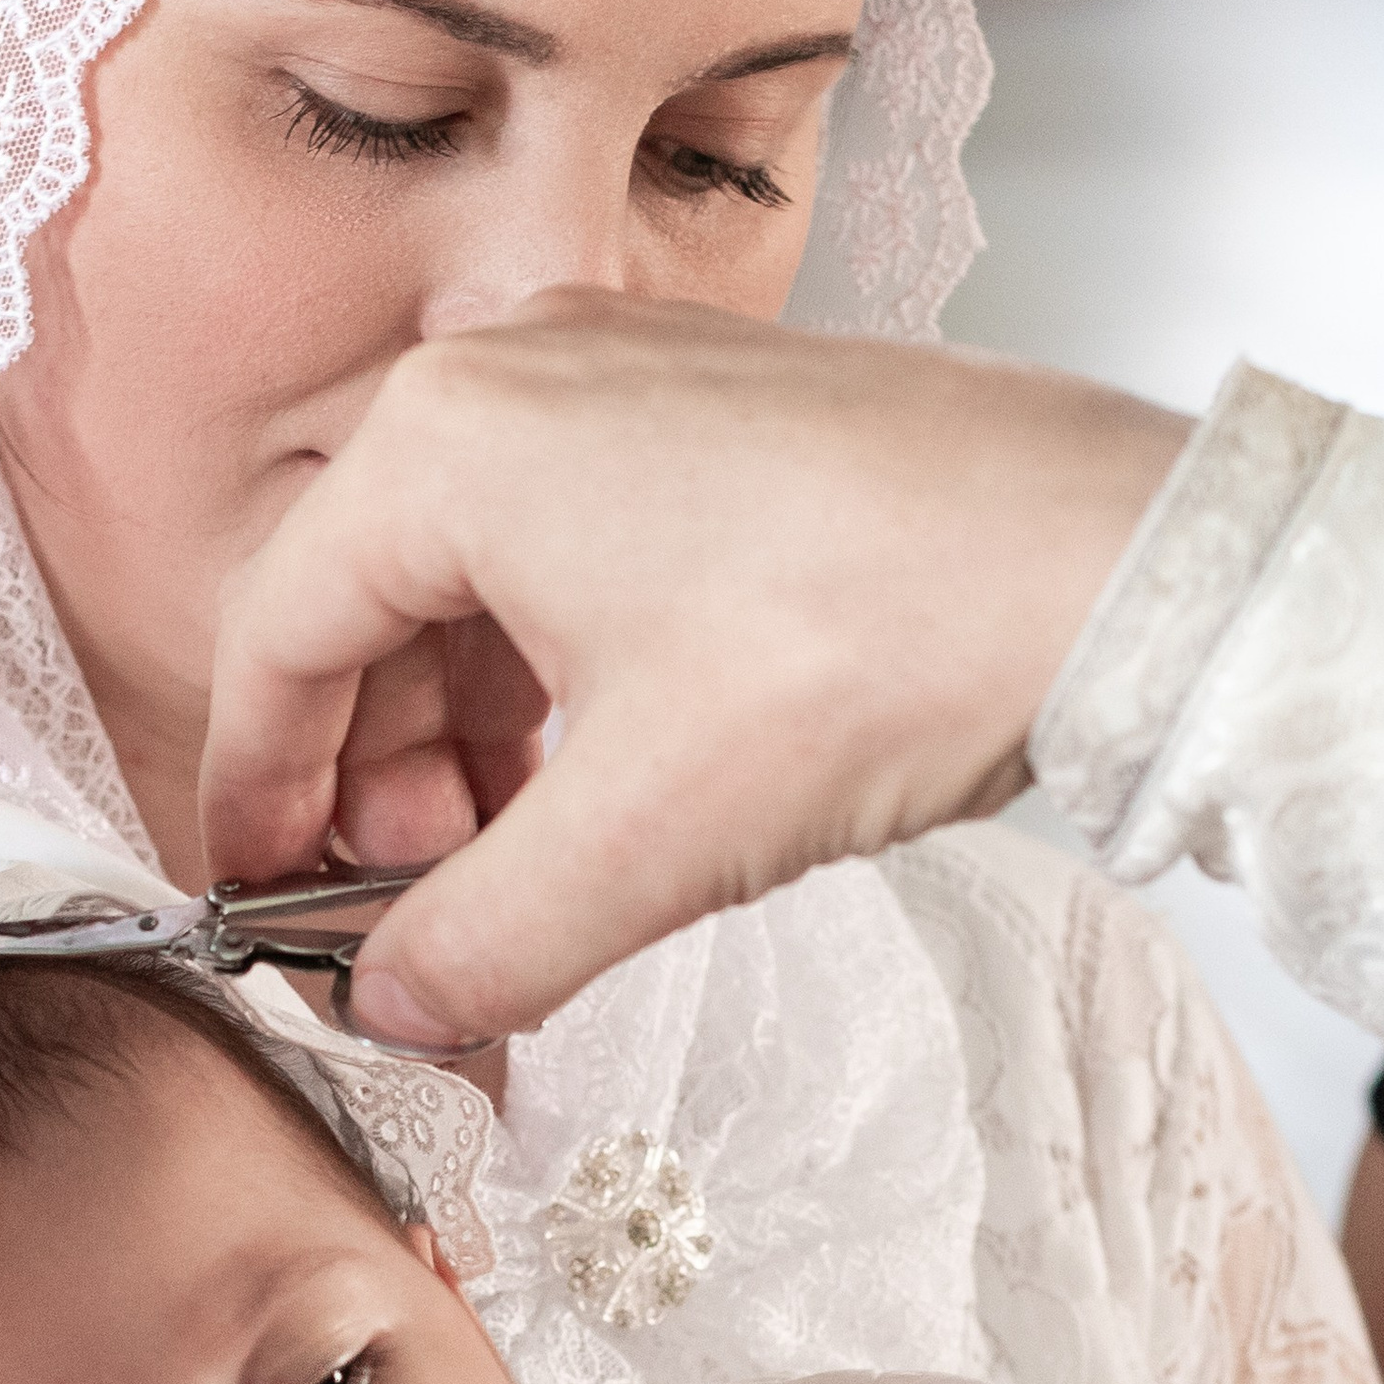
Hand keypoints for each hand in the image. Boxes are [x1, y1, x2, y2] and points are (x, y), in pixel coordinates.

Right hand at [204, 294, 1186, 1048]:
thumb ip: (482, 939)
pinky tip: (606, 785)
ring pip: (474, 586)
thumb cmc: (886, 644)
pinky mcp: (714, 416)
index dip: (259, 793)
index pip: (280, 638)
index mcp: (449, 443)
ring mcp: (623, 379)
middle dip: (381, 781)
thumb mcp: (647, 839)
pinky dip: (559, 680)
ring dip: (472, 742)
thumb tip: (395, 1007)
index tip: (263, 900)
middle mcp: (515, 376)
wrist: (1124, 564)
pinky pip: (571, 554)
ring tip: (524, 866)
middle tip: (423, 912)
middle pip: (370, 608)